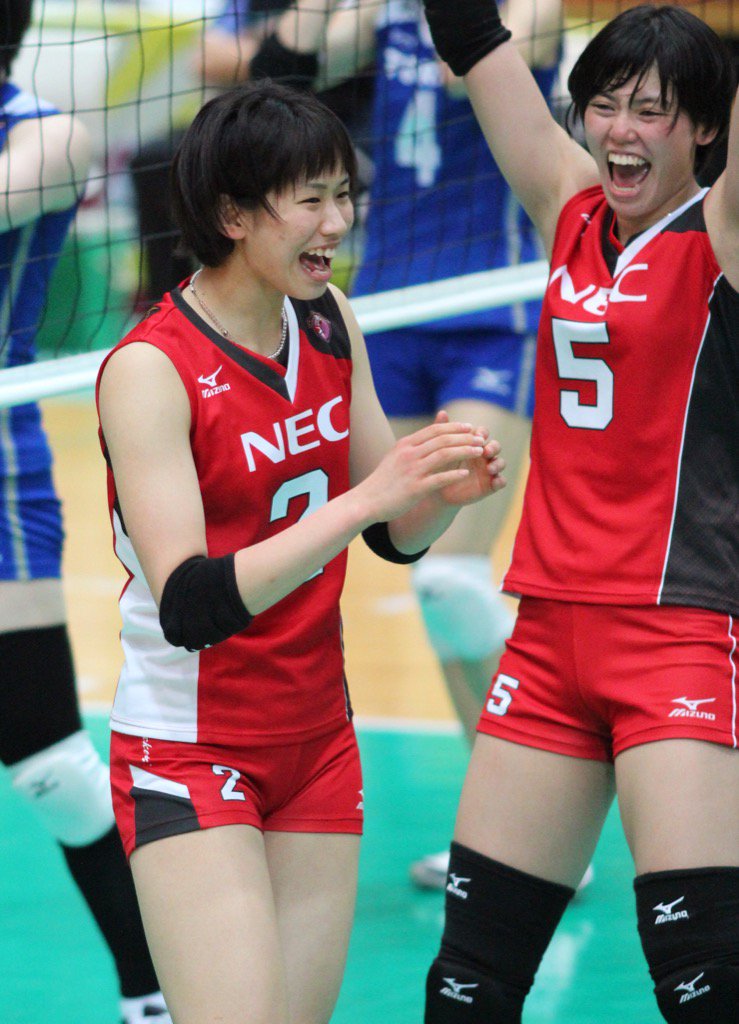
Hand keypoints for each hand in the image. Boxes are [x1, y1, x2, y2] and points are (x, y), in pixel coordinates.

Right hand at [358, 414, 493, 522]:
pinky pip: (439, 479)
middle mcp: (409, 454)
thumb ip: (413, 446)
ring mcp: (412, 471)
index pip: (435, 430)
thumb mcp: (396, 457)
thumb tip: (430, 438)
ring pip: (444, 455)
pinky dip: (454, 475)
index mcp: (405, 445)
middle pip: (443, 439)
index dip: (455, 427)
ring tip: (480, 452)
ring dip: (465, 451)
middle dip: (465, 437)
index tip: (470, 428)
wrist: (366, 501)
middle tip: (481, 439)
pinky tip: (466, 474)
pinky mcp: (414, 489)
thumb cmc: (383, 481)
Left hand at [433, 410, 505, 506]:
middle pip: (496, 446)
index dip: (482, 433)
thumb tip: (442, 412)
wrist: (436, 489)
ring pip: (501, 463)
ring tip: (490, 468)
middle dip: (493, 447)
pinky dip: (500, 481)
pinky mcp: (490, 485)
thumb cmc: (439, 466)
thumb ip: (443, 431)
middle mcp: (483, 455)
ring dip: (498, 463)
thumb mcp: (439, 449)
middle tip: (486, 451)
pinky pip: (501, 481)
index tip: (477, 436)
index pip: (483, 433)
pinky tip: (496, 481)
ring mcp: (488, 470)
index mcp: (473, 443)